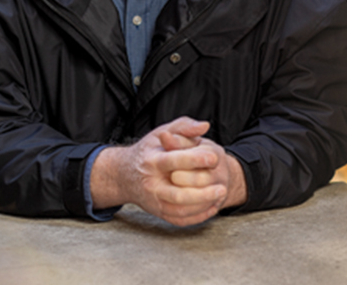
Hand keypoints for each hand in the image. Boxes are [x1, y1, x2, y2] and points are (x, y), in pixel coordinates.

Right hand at [90, 117, 242, 225]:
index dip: (195, 159)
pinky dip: (196, 216)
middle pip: (178, 193)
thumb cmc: (148, 151)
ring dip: (202, 205)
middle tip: (222, 185)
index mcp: (152, 161)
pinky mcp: (159, 212)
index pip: (174, 161)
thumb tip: (204, 126)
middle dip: (202, 191)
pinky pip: (179, 220)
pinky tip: (210, 207)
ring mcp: (155, 201)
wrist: (125, 174)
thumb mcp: (161, 132)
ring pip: (180, 210)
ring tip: (219, 195)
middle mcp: (152, 183)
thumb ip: (184, 127)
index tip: (214, 157)